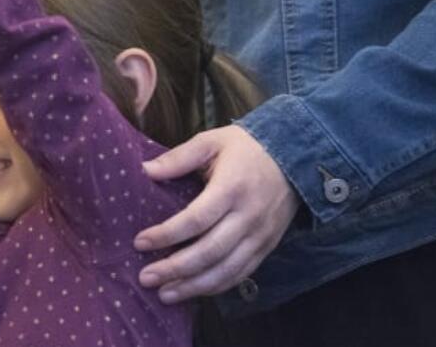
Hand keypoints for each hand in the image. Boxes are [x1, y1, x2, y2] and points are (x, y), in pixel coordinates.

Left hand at [134, 125, 299, 302]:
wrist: (295, 159)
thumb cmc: (245, 148)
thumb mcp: (211, 141)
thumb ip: (178, 157)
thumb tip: (145, 170)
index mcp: (231, 187)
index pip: (196, 219)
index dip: (167, 234)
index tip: (140, 243)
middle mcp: (248, 216)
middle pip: (210, 252)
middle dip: (175, 269)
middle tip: (146, 278)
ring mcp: (260, 236)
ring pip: (226, 271)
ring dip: (193, 286)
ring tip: (164, 294)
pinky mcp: (266, 247)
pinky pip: (241, 274)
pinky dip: (216, 287)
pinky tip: (193, 291)